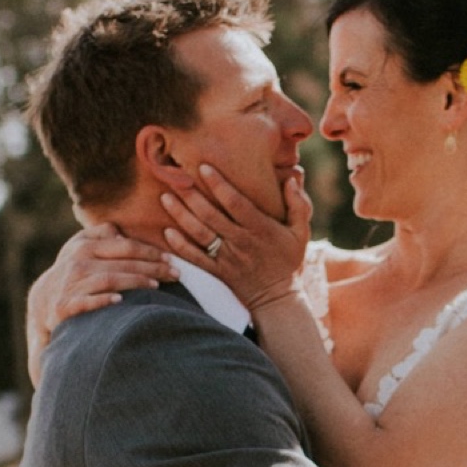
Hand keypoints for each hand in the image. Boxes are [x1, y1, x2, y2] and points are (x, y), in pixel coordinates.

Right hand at [27, 224, 172, 383]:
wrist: (43, 300)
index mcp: (85, 245)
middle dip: (152, 267)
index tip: (172, 258)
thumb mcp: (79, 247)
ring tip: (156, 286)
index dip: (150, 251)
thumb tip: (120, 229)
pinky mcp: (66, 305)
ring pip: (109, 280)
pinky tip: (121, 301)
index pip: (125, 246)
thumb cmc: (72, 271)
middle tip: (176, 274)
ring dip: (135, 282)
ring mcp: (72, 283)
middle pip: (122, 263)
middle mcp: (78, 261)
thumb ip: (100, 234)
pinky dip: (103, 300)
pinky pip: (87, 302)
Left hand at [160, 159, 312, 312]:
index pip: (236, 203)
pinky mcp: (217, 271)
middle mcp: (240, 241)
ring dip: (180, 216)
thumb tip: (292, 178)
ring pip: (199, 234)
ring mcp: (227, 258)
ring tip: (165, 198)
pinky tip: (166, 232)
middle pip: (211, 215)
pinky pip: (195, 258)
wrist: (277, 298)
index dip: (219, 185)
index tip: (203, 167)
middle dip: (191, 196)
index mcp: (260, 228)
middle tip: (175, 177)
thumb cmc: (288, 260)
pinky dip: (180, 246)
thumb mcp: (301, 232)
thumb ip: (298, 204)